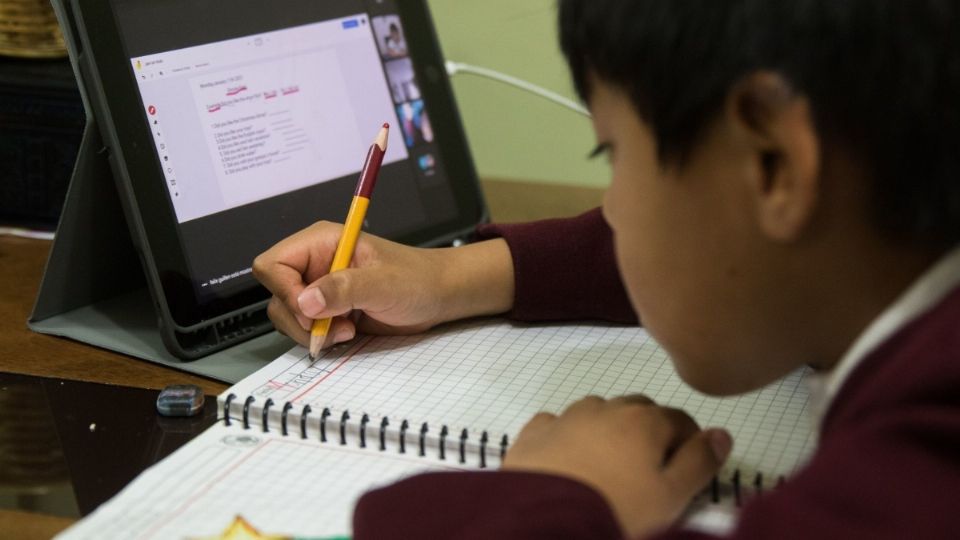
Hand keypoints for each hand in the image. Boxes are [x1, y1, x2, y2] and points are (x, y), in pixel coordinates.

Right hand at [252, 221, 513, 348]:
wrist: (437, 296)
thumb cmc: (416, 278)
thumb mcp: (383, 283)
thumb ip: (344, 288)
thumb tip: (306, 300)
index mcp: (320, 243)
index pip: (273, 264)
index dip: (284, 291)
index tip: (312, 311)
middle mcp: (314, 264)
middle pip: (276, 295)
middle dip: (300, 319)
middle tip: (333, 326)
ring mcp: (319, 288)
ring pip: (286, 315)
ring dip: (311, 332)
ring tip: (346, 329)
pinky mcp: (327, 310)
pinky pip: (304, 329)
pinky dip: (319, 338)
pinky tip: (347, 332)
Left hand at [502, 396, 731, 537]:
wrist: (541, 519)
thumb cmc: (617, 510)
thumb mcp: (671, 496)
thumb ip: (700, 463)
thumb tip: (722, 433)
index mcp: (645, 421)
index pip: (680, 420)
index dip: (689, 443)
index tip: (686, 470)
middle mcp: (605, 408)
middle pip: (638, 410)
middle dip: (650, 431)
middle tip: (648, 470)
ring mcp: (566, 417)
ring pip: (597, 412)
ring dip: (609, 429)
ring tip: (608, 466)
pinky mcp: (533, 433)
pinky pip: (557, 424)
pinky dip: (568, 435)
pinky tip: (567, 459)